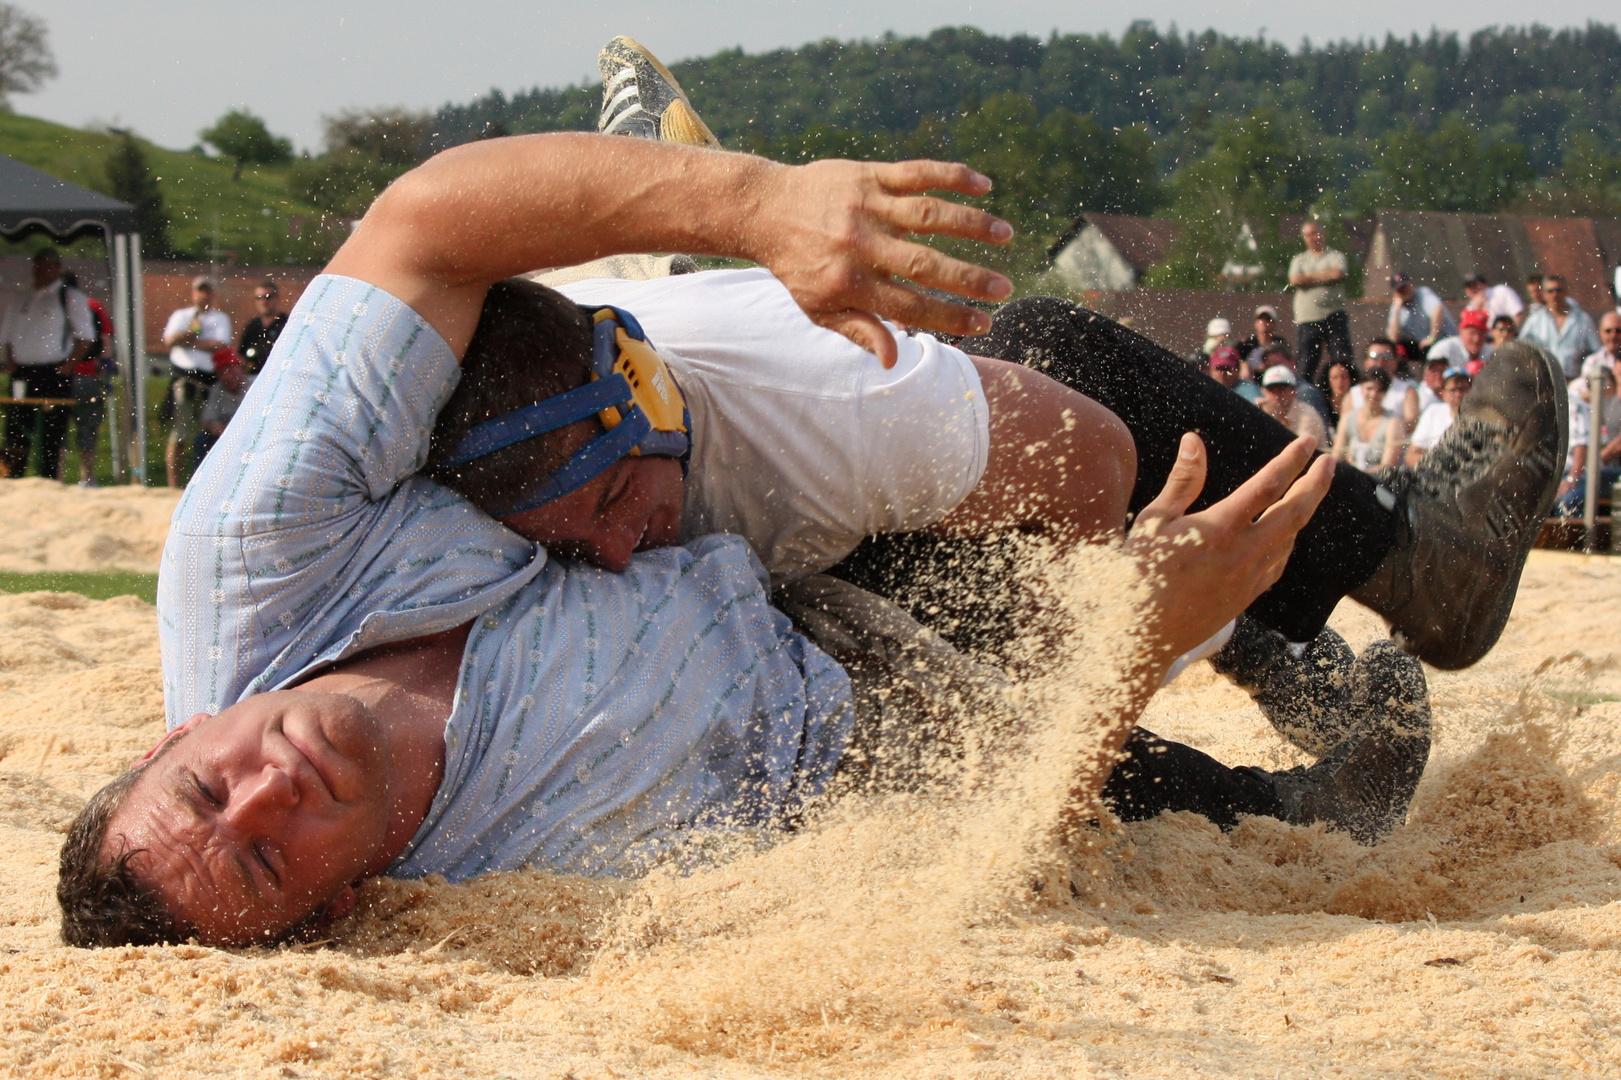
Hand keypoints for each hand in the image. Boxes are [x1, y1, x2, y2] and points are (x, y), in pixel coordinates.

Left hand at [745, 159, 1013, 365]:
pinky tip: (985, 184)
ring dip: (971, 223)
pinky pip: (916, 173)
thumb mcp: (819, 309)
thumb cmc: (798, 267)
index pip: (910, 306)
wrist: (765, 210)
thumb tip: (894, 359)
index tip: (984, 323)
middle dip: (969, 279)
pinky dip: (952, 176)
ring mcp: (867, 207)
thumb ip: (859, 331)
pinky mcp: (868, 175)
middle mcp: (861, 245)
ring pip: (928, 214)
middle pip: (925, 264)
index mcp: (850, 284)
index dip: (950, 317)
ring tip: (1006, 234)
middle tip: (1005, 288)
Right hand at [1126, 434, 1333, 663]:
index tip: (1307, 442)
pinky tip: (1287, 534)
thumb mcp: (1154, 520)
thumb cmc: (1139, 572)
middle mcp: (1243, 553)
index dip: (1291, 461)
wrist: (1143, 634)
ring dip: (1305, 511)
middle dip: (1316, 484)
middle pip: (1295, 512)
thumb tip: (1194, 440)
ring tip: (1309, 491)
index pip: (1268, 486)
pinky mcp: (1247, 596)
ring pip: (1291, 538)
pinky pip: (1279, 562)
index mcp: (1219, 529)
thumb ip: (1182, 481)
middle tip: (1329, 463)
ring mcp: (1249, 577)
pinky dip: (1289, 541)